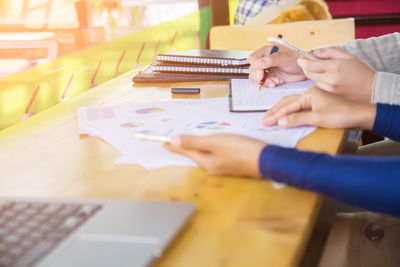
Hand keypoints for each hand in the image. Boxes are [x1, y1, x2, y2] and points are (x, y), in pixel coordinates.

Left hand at [163, 134, 265, 176]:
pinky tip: (208, 145)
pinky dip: (206, 149)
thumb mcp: (214, 142)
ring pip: (203, 155)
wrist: (265, 159)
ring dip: (194, 148)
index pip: (186, 152)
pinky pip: (213, 155)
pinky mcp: (231, 163)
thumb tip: (174, 141)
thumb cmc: (239, 149)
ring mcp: (222, 167)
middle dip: (183, 148)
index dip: (174, 146)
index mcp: (206, 163)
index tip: (162, 143)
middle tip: (171, 142)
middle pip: (194, 155)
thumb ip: (194, 142)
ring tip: (186, 142)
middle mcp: (212, 167)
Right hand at [248, 45, 305, 87]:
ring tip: (276, 81)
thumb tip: (257, 64)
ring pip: (257, 77)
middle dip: (260, 77)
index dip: (255, 67)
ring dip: (265, 81)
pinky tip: (278, 82)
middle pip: (253, 69)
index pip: (252, 58)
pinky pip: (264, 82)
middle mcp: (264, 60)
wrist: (304, 68)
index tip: (261, 74)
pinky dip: (269, 84)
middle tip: (270, 80)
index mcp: (265, 51)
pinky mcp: (270, 77)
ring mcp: (266, 69)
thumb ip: (270, 60)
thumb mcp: (283, 58)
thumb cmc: (296, 58)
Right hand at [261, 86, 376, 128]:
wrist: (359, 115)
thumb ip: (297, 119)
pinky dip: (289, 112)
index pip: (287, 106)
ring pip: (291, 104)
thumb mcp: (318, 118)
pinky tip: (285, 116)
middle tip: (263, 120)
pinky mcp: (317, 103)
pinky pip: (298, 106)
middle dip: (274, 112)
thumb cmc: (341, 115)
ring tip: (270, 117)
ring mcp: (313, 98)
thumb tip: (280, 122)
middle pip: (286, 102)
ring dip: (280, 111)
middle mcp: (309, 93)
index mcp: (309, 93)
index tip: (265, 122)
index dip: (275, 115)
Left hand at [297, 47, 375, 102]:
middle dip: (306, 67)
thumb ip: (329, 52)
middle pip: (308, 73)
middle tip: (309, 63)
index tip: (301, 59)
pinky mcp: (330, 96)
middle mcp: (330, 79)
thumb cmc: (361, 71)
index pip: (309, 64)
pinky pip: (319, 87)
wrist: (373, 89)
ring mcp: (329, 89)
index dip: (302, 61)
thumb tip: (314, 53)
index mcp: (334, 67)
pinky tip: (329, 80)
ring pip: (313, 80)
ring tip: (325, 72)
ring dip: (314, 75)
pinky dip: (320, 83)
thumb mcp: (348, 56)